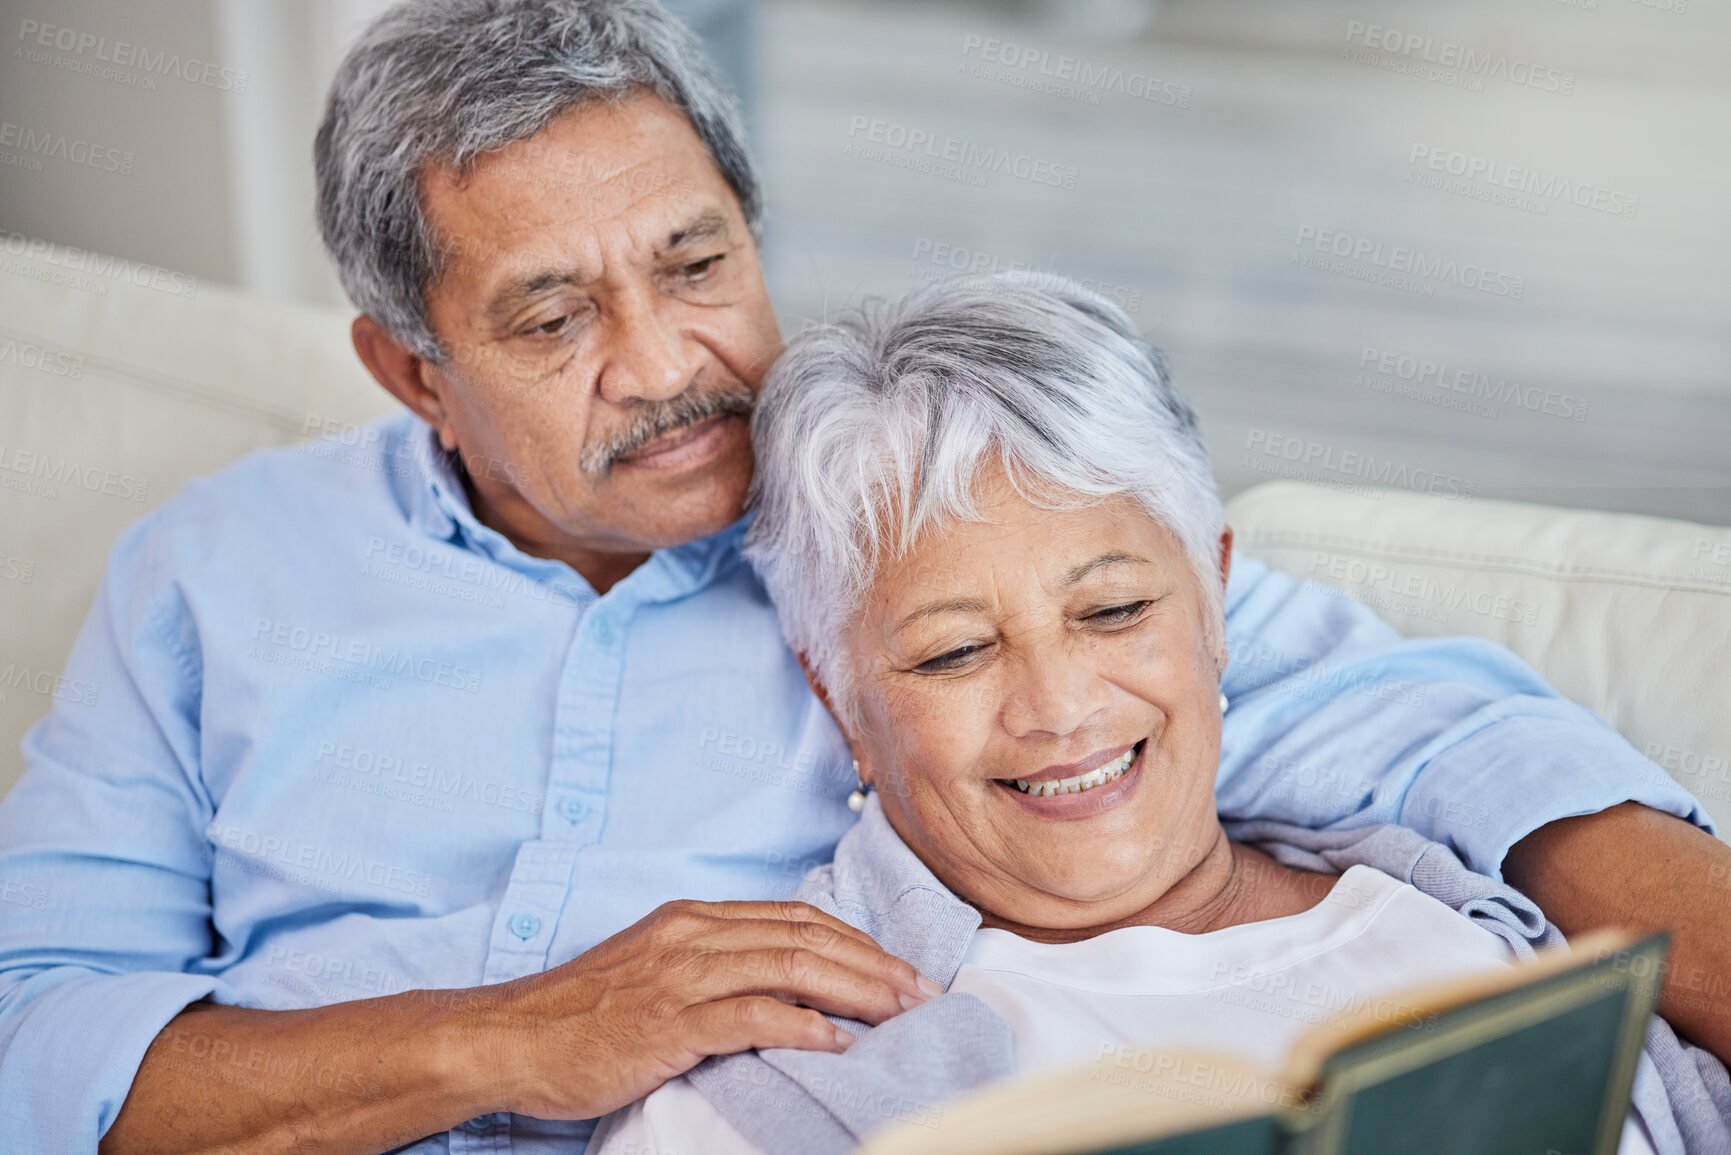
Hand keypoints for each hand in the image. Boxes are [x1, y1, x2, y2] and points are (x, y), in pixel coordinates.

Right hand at [470, 899, 943, 1119]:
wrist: (512, 1038)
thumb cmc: (583, 1015)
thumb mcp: (654, 969)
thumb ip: (713, 964)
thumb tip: (780, 982)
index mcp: (694, 918)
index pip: (796, 918)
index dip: (857, 941)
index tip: (899, 968)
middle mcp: (694, 934)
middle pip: (806, 938)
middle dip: (874, 964)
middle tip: (922, 992)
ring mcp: (681, 975)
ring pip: (790, 967)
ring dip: (857, 989)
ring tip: (901, 1012)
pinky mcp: (669, 1021)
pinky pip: (751, 1015)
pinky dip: (803, 1025)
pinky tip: (839, 1042)